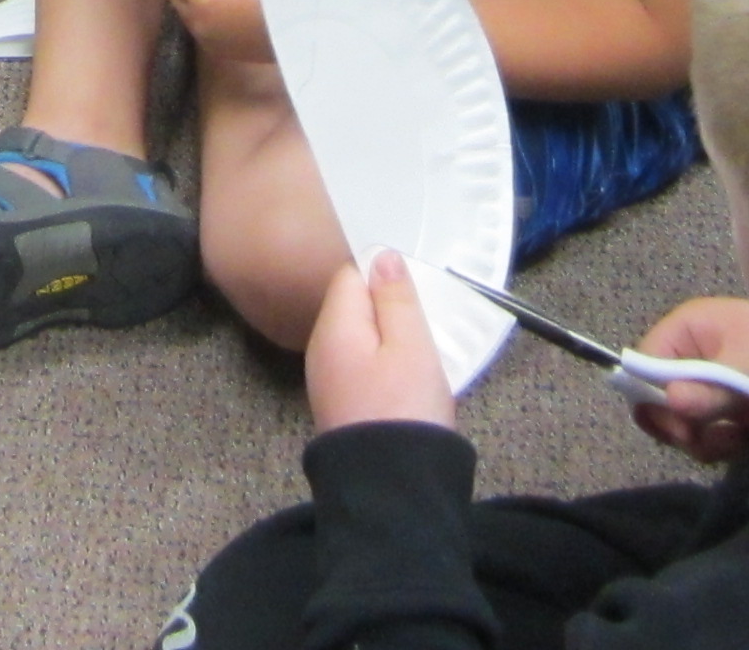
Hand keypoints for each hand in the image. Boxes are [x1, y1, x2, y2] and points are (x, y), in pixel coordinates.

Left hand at [306, 254, 460, 435]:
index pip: (350, 276)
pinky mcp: (340, 408)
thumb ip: (395, 298)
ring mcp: (328, 383)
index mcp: (334, 328)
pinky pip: (361, 369)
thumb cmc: (405, 411)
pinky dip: (384, 367)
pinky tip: (408, 382)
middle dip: (389, 310)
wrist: (392, 491)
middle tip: (426, 324)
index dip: (384, 276)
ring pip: (360, 341)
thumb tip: (381, 257)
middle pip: (353, 309)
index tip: (417, 290)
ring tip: (424, 354)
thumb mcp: (411, 345)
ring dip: (390, 340)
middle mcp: (321, 351)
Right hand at [626, 296, 748, 462]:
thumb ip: (710, 391)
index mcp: (683, 329)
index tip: (685, 429)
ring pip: (684, 424)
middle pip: (658, 402)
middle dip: (688, 428)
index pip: (641, 367)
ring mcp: (704, 379)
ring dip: (712, 439)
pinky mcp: (722, 401)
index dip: (653, 401)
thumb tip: (668, 402)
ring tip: (747, 434)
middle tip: (723, 436)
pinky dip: (727, 441)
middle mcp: (687, 353)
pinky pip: (707, 431)